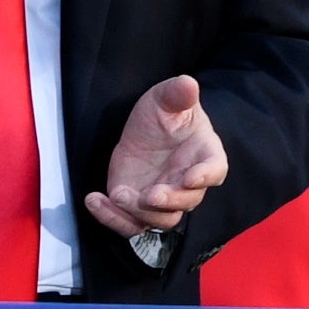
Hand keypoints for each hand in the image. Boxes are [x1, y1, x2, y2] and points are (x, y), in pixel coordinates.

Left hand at [85, 73, 225, 237]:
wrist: (144, 130)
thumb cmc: (164, 114)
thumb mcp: (165, 98)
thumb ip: (178, 93)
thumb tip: (188, 83)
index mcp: (205, 156)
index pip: (215, 170)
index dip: (205, 176)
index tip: (190, 178)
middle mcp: (188, 183)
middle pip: (186, 202)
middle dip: (168, 202)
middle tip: (149, 194)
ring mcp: (164, 199)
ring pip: (161, 220)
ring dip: (140, 213)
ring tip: (117, 194)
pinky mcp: (139, 207)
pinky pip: (130, 224)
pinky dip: (112, 218)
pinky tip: (94, 200)